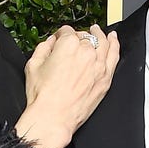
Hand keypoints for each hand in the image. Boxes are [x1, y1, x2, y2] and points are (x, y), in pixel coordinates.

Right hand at [17, 24, 119, 147]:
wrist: (53, 117)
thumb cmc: (43, 96)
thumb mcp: (33, 65)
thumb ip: (43, 47)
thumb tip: (50, 42)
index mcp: (68, 45)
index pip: (66, 31)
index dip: (60, 35)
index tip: (59, 39)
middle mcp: (86, 52)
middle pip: (84, 37)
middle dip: (78, 37)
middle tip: (74, 39)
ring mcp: (98, 65)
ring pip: (102, 42)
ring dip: (99, 34)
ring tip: (96, 30)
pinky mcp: (105, 78)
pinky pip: (114, 55)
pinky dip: (114, 44)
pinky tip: (113, 39)